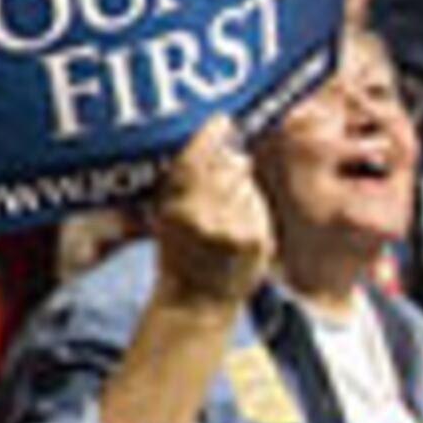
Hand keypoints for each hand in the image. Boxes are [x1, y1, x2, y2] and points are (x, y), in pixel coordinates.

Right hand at [153, 118, 273, 305]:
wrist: (197, 301)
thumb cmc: (178, 255)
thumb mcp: (165, 217)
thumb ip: (186, 183)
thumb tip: (231, 151)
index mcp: (176, 210)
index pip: (194, 161)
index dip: (209, 136)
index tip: (221, 120)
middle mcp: (206, 217)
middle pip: (226, 167)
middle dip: (227, 160)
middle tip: (224, 162)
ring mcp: (235, 229)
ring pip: (244, 184)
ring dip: (239, 184)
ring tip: (225, 204)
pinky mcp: (257, 240)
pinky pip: (258, 205)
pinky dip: (251, 204)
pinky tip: (239, 219)